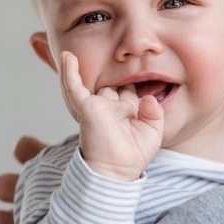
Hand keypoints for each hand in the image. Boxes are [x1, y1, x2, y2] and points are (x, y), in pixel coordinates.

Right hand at [60, 51, 164, 181]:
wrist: (115, 173)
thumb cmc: (132, 157)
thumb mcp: (152, 134)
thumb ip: (155, 113)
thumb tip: (150, 98)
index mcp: (125, 112)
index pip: (128, 89)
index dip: (133, 78)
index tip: (140, 64)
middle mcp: (110, 107)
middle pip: (108, 83)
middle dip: (111, 69)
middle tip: (115, 54)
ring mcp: (96, 106)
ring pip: (90, 82)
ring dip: (81, 67)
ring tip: (74, 51)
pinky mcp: (86, 108)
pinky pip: (74, 86)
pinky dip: (69, 72)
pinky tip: (67, 57)